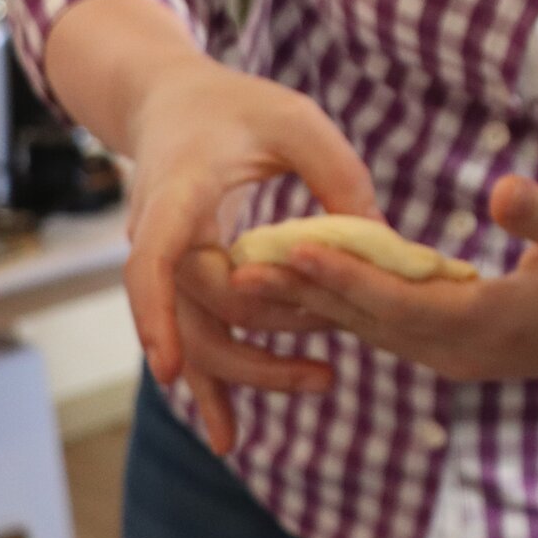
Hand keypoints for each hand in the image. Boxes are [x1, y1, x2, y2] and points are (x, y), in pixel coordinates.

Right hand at [121, 57, 376, 400]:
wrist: (174, 104)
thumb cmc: (238, 106)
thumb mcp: (297, 122)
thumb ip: (338, 175)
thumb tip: (383, 245)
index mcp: (180, 194)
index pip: (155, 260)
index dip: (157, 313)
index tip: (168, 368)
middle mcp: (162, 238)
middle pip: (200, 317)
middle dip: (258, 354)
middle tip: (329, 374)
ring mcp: (169, 264)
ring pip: (198, 338)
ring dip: (250, 373)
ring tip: (321, 384)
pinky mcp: (184, 280)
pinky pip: (196, 336)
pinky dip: (214, 381)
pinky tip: (231, 433)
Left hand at [235, 177, 537, 385]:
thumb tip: (498, 188)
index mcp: (487, 323)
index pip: (398, 301)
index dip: (345, 273)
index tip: (294, 243)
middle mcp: (459, 351)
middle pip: (367, 322)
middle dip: (303, 293)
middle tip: (235, 267)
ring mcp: (453, 357)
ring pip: (368, 330)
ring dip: (312, 303)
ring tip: (248, 278)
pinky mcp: (452, 350)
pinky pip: (384, 329)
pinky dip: (342, 307)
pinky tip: (305, 284)